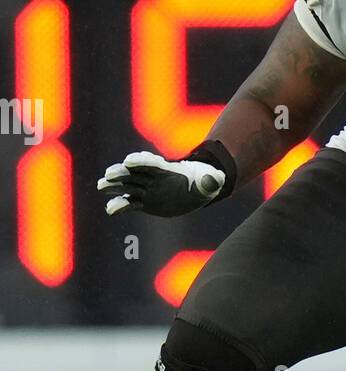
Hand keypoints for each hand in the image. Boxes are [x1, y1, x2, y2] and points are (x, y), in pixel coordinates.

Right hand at [97, 151, 225, 216]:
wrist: (196, 190)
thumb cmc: (204, 181)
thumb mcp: (212, 180)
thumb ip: (213, 180)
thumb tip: (217, 180)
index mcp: (167, 169)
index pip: (152, 163)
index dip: (141, 161)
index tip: (130, 161)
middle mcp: (153, 178)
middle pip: (134, 173)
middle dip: (122, 173)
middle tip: (109, 174)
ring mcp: (146, 189)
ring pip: (127, 186)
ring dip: (114, 186)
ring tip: (101, 185)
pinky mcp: (144, 201)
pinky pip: (130, 204)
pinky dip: (120, 206)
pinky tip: (110, 209)